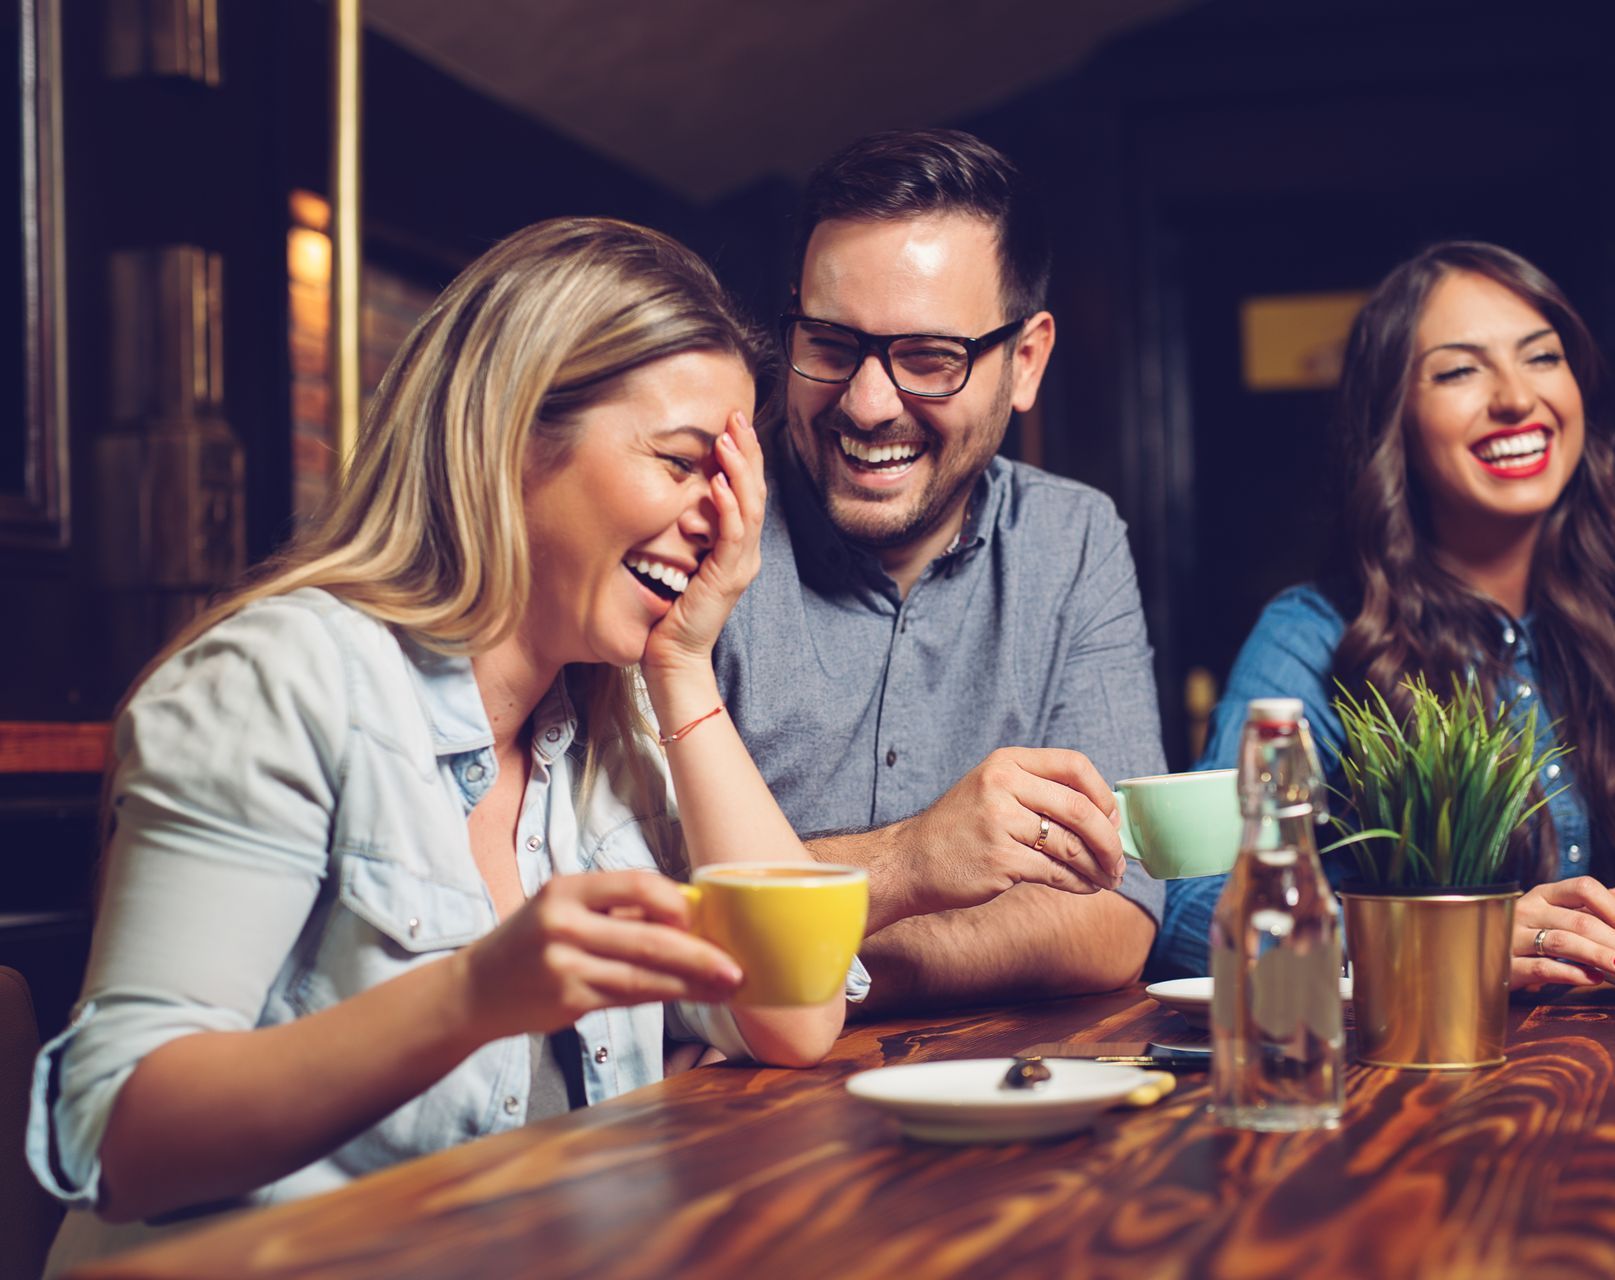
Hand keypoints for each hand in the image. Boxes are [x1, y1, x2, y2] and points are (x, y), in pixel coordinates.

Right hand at [456, 872, 742, 1040]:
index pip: (636, 886)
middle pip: (648, 939)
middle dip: (699, 955)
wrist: (475, 989)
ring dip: (690, 983)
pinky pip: (628, 997)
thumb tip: (687, 916)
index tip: (701, 919)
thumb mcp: (563, 908)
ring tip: (725, 987)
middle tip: (734, 967)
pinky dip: (664, 996)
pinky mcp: (568, 1000)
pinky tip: (689, 996)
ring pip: (643, 976)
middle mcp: (563, 923)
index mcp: (566, 888)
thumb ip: (615, 909)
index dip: (675, 903)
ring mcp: (564, 965)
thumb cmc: (532, 942)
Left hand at [642, 411, 764, 675]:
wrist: (675, 655)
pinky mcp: (727, 577)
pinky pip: (732, 534)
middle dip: (748, 451)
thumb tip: (684, 502)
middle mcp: (746, 552)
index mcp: (738, 547)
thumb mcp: (683, 561)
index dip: (745, 457)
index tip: (733, 424)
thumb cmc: (672, 612)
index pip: (747, 492)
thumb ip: (690, 533)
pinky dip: (727, 506)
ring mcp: (740, 564)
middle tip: (737, 416)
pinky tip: (718, 483)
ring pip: (749, 507)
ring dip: (739, 470)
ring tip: (728, 439)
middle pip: (756, 491)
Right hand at [880, 747, 1126, 925]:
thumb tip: (1103, 814)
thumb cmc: (960, 830)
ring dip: (1098, 866)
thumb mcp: (992, 790)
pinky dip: (1079, 883)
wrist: (912, 861)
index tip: (1112, 818)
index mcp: (1006, 762)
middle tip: (1119, 859)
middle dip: (1109, 839)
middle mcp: (1003, 784)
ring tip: (1107, 878)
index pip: (1074, 765)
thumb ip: (1038, 791)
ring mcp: (1000, 821)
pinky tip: (1085, 887)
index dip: (1102, 794)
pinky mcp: (1000, 858)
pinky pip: (1056, 872)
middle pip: (1079, 808)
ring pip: (1071, 844)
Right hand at [1511, 876, 1614, 988]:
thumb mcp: (1556, 915)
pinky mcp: (1506, 965)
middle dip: (1613, 940)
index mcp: (1542, 895)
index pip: (1583, 887)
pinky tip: (1593, 978)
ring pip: (1562, 943)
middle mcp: (1525, 911)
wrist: (1479, 957)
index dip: (1613, 907)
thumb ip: (1590, 908)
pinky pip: (1542, 968)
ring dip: (1598, 956)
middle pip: (1579, 922)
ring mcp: (1513, 937)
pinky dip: (1572, 974)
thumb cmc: (1530, 936)